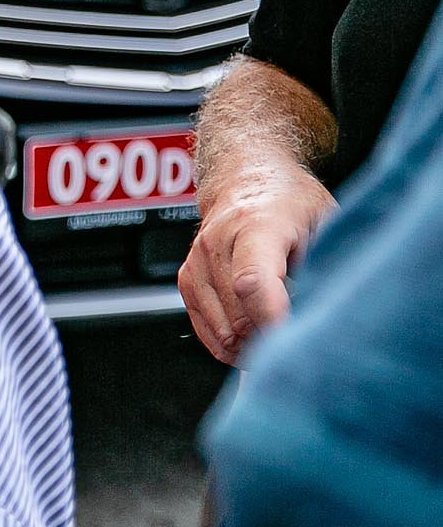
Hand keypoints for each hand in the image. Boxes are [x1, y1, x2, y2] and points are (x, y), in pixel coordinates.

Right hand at [179, 162, 335, 363]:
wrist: (246, 179)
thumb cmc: (290, 203)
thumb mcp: (327, 222)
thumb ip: (330, 263)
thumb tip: (340, 313)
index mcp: (256, 224)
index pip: (253, 282)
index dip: (274, 321)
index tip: (298, 347)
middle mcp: (218, 242)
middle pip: (239, 316)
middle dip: (274, 341)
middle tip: (304, 345)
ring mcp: (198, 262)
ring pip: (224, 330)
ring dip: (255, 347)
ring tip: (283, 339)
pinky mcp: (187, 279)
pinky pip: (206, 330)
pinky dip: (233, 346)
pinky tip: (257, 340)